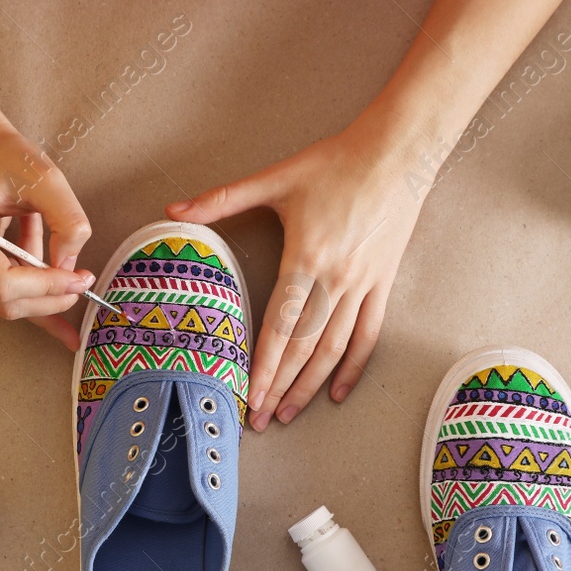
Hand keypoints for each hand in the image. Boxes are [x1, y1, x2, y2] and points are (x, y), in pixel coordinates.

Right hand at [0, 110, 95, 349]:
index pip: (3, 283)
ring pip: (5, 301)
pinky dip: (31, 279)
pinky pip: (3, 287)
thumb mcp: (46, 178)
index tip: (80, 280)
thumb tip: (70, 268)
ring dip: (41, 290)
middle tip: (82, 286)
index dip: (46, 289)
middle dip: (47, 300)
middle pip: (3, 301)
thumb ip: (67, 222)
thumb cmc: (3, 155)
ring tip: (66, 263)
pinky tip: (44, 253)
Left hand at [167, 108, 424, 427]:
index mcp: (305, 258)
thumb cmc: (335, 163)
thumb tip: (172, 210)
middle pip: (304, 348)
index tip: (249, 396)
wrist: (398, 151)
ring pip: (335, 349)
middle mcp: (335, 280)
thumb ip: (221, 199)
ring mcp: (362, 286)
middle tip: (260, 419)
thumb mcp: (275, 178)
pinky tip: (338, 392)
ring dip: (311, 387)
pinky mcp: (383, 284)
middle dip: (280, 388)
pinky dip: (353, 367)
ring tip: (289, 413)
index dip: (264, 367)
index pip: (280, 326)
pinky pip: (368, 335)